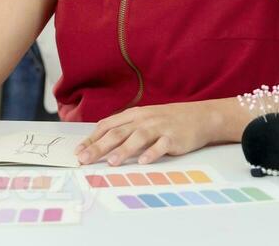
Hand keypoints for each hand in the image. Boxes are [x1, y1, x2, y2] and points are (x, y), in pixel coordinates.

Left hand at [76, 101, 220, 166]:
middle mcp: (144, 120)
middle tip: (84, 159)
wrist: (199, 116)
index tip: (78, 151)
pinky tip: (143, 161)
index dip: (92, 138)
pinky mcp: (173, 137)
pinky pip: (161, 145)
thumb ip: (125, 129)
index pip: (107, 126)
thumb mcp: (144, 119)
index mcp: (134, 115)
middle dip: (99, 147)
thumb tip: (102, 142)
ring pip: (138, 138)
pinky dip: (152, 153)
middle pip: (118, 133)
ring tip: (111, 162)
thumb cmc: (168, 120)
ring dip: (123, 150)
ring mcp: (159, 128)